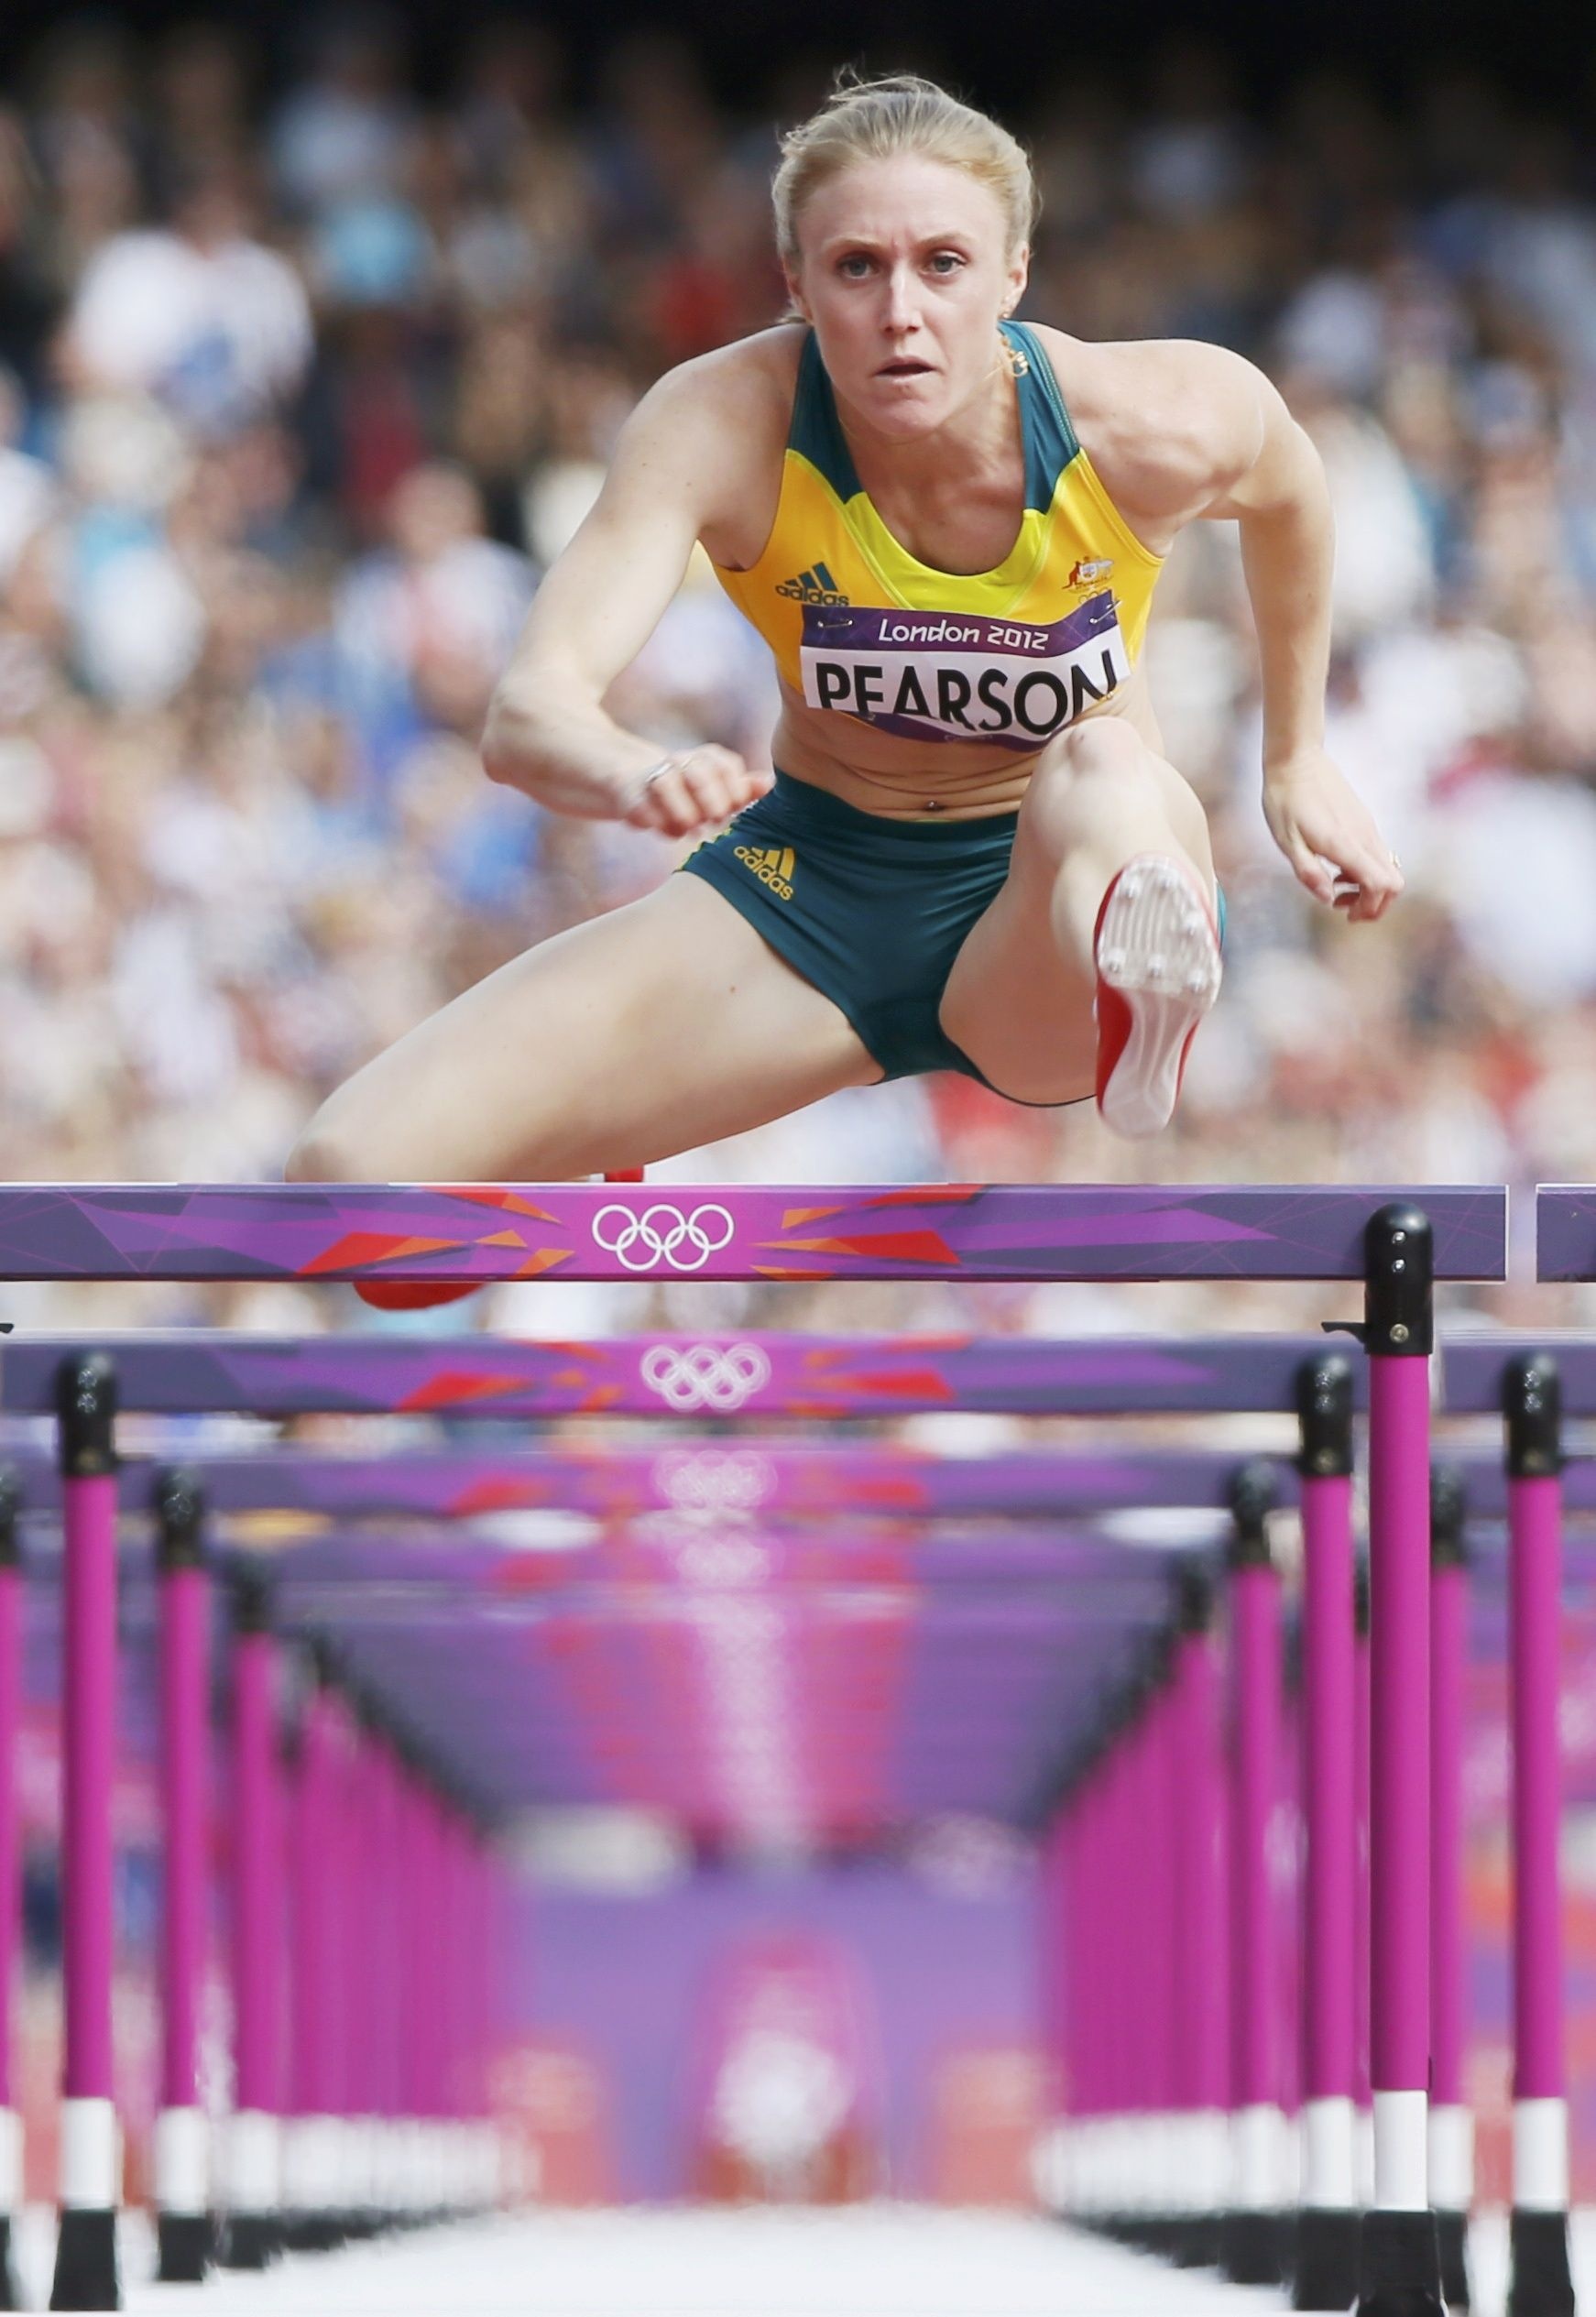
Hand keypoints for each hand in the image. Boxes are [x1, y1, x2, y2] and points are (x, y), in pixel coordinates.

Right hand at [622, 747, 773, 837]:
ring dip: (682, 811)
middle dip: (711, 799)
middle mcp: (678, 762)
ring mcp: (651, 776)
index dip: (734, 789)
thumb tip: (769, 783)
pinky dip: (654, 821)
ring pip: (666, 785)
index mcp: (704, 759)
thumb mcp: (716, 790)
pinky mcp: (626, 792)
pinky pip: (641, 807)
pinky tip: (665, 831)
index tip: (735, 807)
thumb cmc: (684, 792)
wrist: (631, 781)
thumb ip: (742, 789)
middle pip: (699, 773)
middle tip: (715, 819)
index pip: (725, 765)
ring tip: (689, 828)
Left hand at [1262, 749, 1403, 922]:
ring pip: (1388, 869)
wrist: (1296, 759)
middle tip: (1343, 909)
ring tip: (1336, 887)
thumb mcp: (1286, 841)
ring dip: (1369, 888)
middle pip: (1394, 883)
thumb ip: (1308, 872)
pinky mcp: (1365, 822)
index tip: (1345, 914)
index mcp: (1344, 844)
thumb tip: (1327, 900)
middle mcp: (1364, 837)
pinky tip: (1337, 868)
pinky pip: (1378, 855)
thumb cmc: (1284, 800)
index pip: (1380, 885)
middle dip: (1374, 904)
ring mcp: (1368, 828)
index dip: (1369, 908)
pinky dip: (1365, 871)